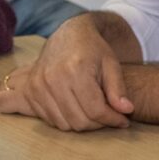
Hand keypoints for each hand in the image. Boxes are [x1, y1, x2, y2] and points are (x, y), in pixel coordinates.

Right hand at [0, 15, 133, 129]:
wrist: (67, 35)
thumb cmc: (93, 49)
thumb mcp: (112, 64)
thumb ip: (118, 89)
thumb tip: (127, 110)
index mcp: (75, 69)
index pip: (95, 110)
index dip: (112, 119)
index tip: (123, 120)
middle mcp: (53, 78)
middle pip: (79, 120)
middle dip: (98, 124)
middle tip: (110, 117)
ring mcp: (38, 85)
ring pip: (64, 124)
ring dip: (83, 124)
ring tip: (95, 112)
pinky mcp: (31, 91)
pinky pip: (51, 119)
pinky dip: (67, 120)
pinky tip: (78, 109)